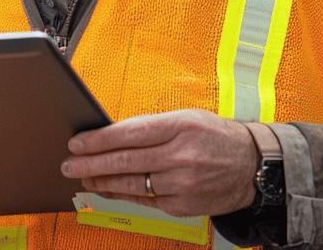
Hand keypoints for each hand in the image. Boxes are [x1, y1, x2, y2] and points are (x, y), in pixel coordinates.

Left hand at [60, 109, 258, 217]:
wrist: (253, 166)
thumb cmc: (216, 136)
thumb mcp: (187, 118)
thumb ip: (152, 127)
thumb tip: (112, 135)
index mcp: (180, 126)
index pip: (129, 133)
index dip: (98, 140)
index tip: (77, 142)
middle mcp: (181, 155)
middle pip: (125, 161)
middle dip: (91, 164)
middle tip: (69, 164)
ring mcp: (182, 183)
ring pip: (132, 184)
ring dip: (102, 182)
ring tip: (82, 178)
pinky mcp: (183, 205)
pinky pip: (145, 200)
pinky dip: (123, 194)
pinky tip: (108, 189)